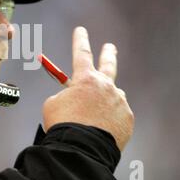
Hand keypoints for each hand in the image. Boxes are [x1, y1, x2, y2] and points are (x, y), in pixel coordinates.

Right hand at [42, 27, 133, 150]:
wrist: (80, 149)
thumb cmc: (63, 124)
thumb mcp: (53, 104)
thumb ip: (65, 95)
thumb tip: (74, 98)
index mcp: (85, 79)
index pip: (81, 53)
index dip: (80, 40)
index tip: (81, 30)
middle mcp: (106, 86)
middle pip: (109, 64)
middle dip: (108, 54)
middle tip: (110, 47)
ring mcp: (119, 102)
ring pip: (112, 95)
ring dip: (104, 99)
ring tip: (94, 113)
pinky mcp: (126, 119)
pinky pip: (117, 114)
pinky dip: (109, 118)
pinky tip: (100, 127)